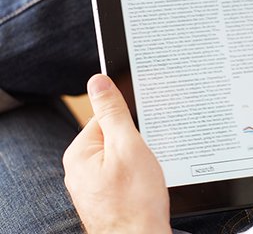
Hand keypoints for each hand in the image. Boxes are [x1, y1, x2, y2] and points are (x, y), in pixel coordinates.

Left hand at [63, 74, 170, 233]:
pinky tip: (143, 189)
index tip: (141, 138)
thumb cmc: (135, 201)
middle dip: (135, 146)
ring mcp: (91, 186)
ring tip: (144, 179)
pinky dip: (135, 179)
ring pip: (121, 159)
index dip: (130, 126)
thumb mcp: (128, 146)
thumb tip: (98, 81)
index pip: (105, 119)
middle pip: (114, 138)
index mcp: (79, 153)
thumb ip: (113, 112)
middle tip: (144, 163)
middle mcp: (79, 170)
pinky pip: (122, 176)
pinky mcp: (104, 198)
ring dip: (137, 163)